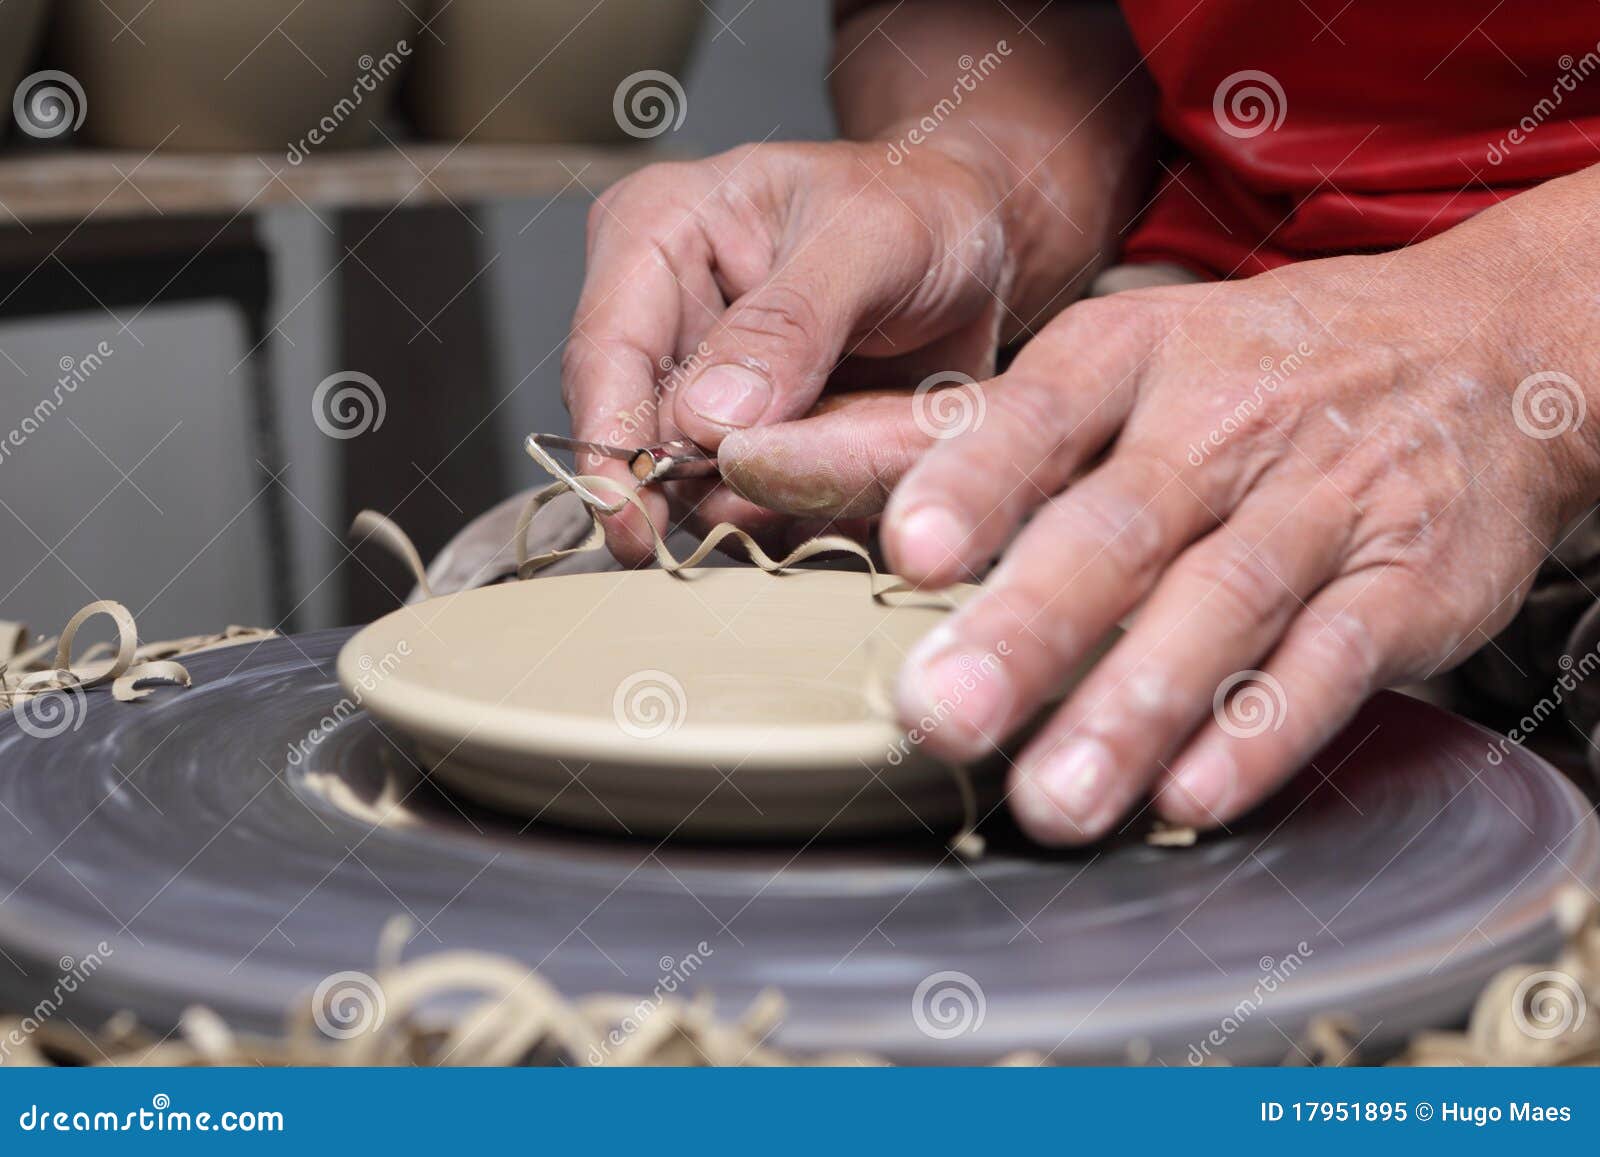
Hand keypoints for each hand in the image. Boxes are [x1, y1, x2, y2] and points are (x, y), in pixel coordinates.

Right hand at [560, 140, 1012, 561]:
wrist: (979, 236)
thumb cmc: (925, 204)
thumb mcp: (872, 239)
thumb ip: (790, 324)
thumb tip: (706, 419)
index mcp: (658, 234)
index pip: (604, 352)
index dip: (611, 445)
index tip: (635, 520)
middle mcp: (662, 311)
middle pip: (632, 432)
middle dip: (690, 488)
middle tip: (765, 514)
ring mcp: (700, 382)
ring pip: (685, 482)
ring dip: (749, 506)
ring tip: (828, 488)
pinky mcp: (742, 435)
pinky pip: (742, 501)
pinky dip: (787, 514)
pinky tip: (841, 497)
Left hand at [723, 219, 1599, 843]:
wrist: (1475, 351)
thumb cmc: (1243, 374)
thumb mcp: (1096, 369)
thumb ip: (930, 434)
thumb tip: (759, 460)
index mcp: (1128, 358)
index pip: (1039, 412)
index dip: (972, 481)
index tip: (903, 548)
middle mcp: (1222, 422)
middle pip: (1119, 525)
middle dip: (1029, 625)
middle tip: (940, 715)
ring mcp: (1322, 501)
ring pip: (1221, 603)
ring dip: (1131, 706)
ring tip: (1049, 798)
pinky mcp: (1406, 581)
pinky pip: (1332, 660)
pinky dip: (1261, 730)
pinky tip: (1192, 793)